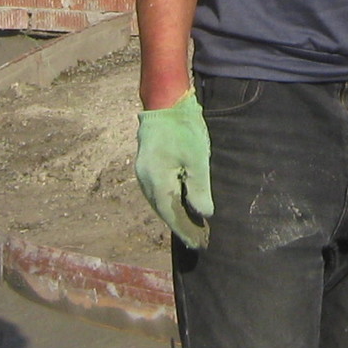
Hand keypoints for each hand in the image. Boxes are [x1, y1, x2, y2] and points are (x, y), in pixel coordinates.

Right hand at [134, 91, 212, 247]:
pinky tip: (180, 205)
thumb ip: (199, 189)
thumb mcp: (198, 159)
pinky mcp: (146, 166)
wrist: (165, 102)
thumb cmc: (184, 129)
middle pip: (164, 212)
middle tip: (200, 240)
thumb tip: (204, 214)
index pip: (173, 216)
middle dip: (182, 227)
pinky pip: (157, 192)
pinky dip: (169, 203)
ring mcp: (143, 174)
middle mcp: (146, 181)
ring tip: (192, 227)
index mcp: (158, 182)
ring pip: (159, 203)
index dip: (187, 231)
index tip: (201, 244)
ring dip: (175, 216)